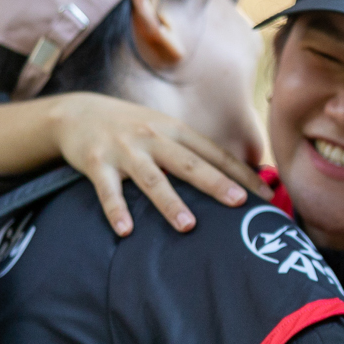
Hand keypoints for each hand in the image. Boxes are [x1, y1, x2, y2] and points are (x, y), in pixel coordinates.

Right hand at [46, 93, 271, 235]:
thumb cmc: (131, 128)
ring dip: (170, 203)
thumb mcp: (164, 130)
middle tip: (238, 203)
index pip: (214, 153)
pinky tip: (126, 230)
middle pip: (188, 163)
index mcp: (175, 130)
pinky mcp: (97, 163)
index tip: (266, 195)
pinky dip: (116, 210)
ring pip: (152, 179)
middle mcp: (153, 138)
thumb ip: (193, 151)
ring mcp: (125, 150)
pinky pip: (108, 190)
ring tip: (188, 226)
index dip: (241, 173)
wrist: (78, 113)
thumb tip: (235, 179)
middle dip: (214, 183)